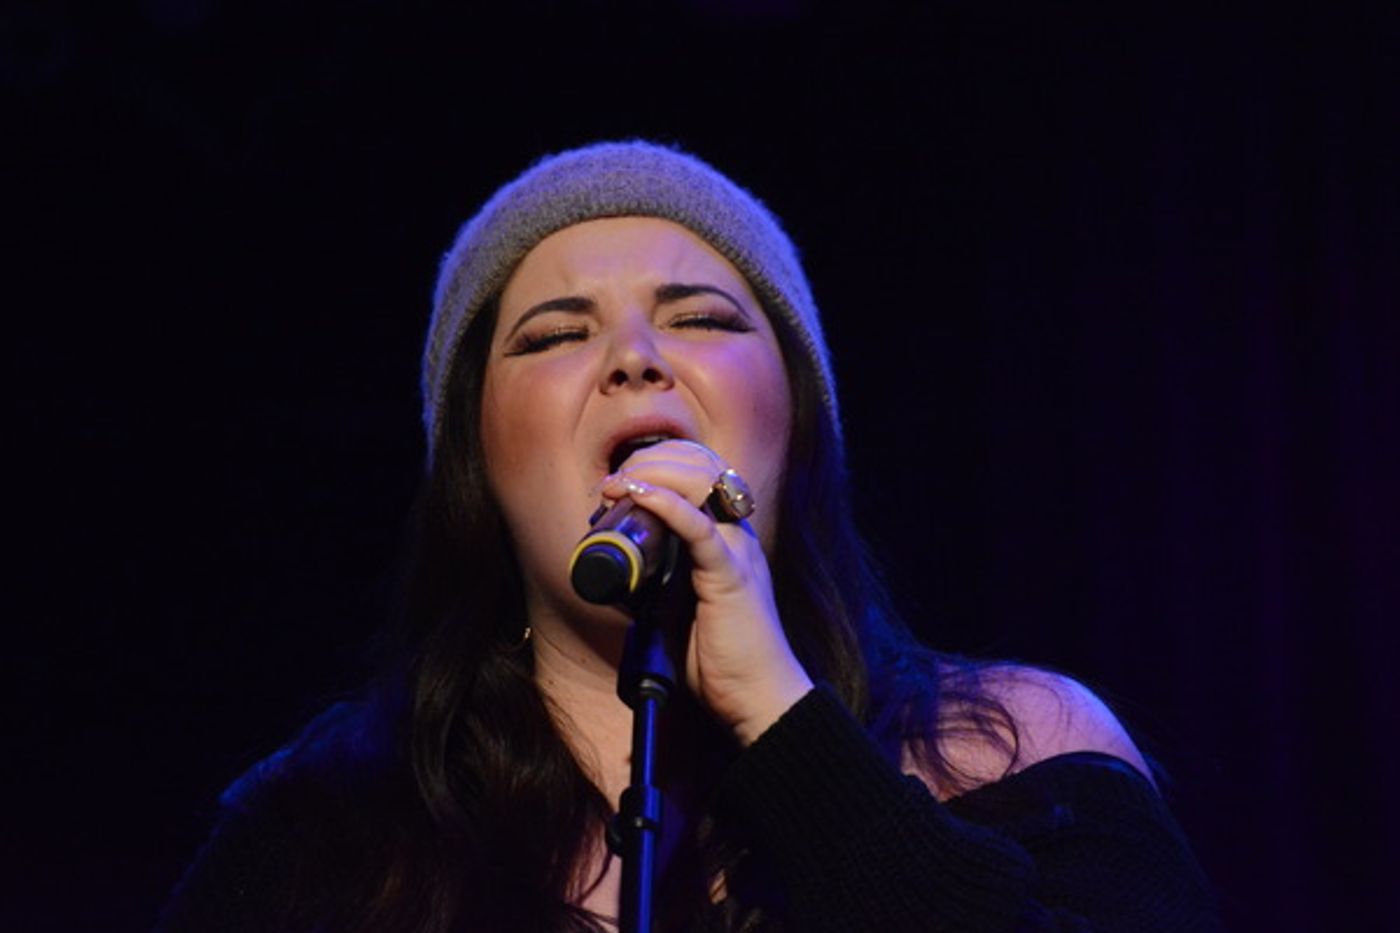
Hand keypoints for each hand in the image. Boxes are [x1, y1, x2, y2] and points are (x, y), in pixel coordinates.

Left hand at [596, 441, 812, 744]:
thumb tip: (617, 572)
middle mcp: (737, 533)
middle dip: (651, 460)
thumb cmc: (721, 657)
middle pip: (701, 466)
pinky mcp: (731, 575)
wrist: (758, 695)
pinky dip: (666, 505)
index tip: (621, 478)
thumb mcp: (680, 606)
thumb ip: (660, 582)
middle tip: (613, 480)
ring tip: (618, 484)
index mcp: (728, 536)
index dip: (661, 461)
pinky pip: (698, 528)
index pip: (702, 471)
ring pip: (701, 483)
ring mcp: (737, 550)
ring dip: (652, 474)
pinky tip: (639, 496)